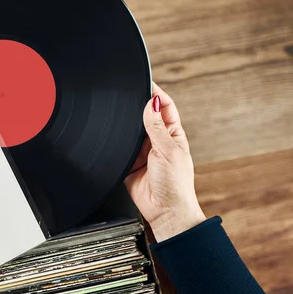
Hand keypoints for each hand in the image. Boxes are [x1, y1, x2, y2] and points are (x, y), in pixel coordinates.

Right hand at [125, 83, 205, 241]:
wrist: (165, 211)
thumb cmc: (175, 185)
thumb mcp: (168, 151)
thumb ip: (156, 127)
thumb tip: (152, 103)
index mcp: (173, 134)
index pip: (164, 107)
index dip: (156, 94)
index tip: (147, 82)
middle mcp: (157, 141)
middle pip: (146, 116)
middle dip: (138, 107)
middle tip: (129, 96)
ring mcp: (143, 152)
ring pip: (132, 131)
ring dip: (127, 126)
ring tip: (121, 119)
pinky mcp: (129, 164)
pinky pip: (121, 149)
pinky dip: (118, 144)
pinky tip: (116, 140)